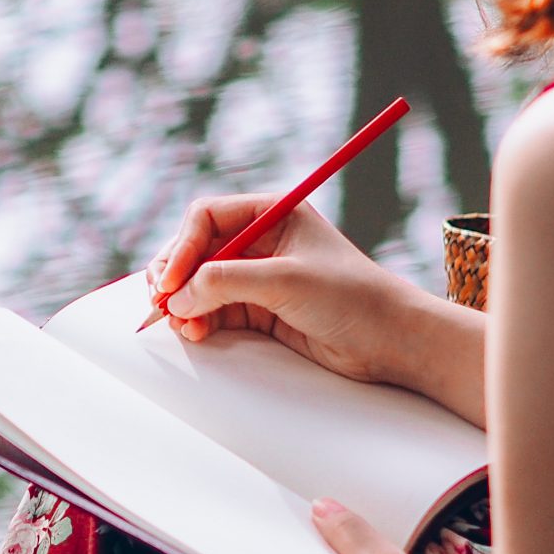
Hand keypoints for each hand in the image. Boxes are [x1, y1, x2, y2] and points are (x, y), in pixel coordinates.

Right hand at [146, 194, 434, 388]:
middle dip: (176, 276)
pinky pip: (213, 309)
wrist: (391, 340)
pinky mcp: (260, 309)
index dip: (182, 247)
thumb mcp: (285, 281)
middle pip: (196, 249)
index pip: (206, 218)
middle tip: (162, 304)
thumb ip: (226, 282)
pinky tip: (195, 333)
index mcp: (272, 213)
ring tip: (182, 326)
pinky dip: (198, 320)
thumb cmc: (352, 297)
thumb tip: (178, 296)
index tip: (172, 282)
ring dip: (184, 303)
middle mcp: (261, 240)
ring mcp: (258, 276)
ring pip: (200, 283)